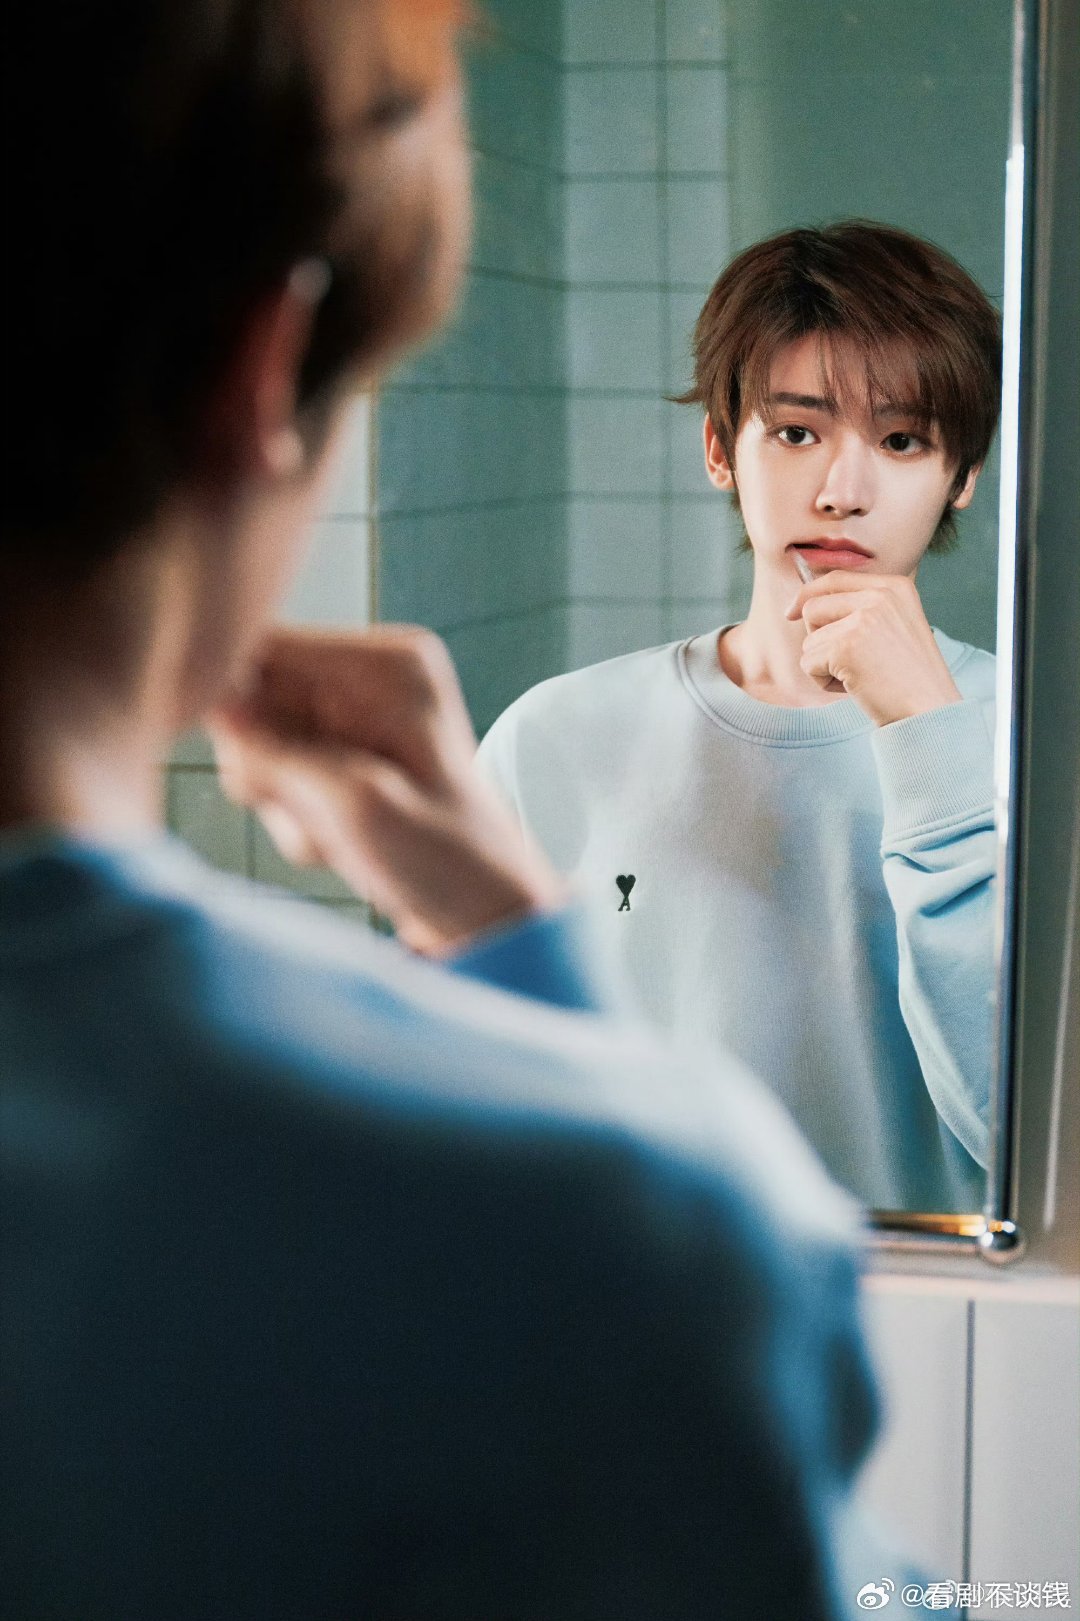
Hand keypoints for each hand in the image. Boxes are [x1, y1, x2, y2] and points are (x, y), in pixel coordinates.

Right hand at [206, 625, 566, 955]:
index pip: (263, 644)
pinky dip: (294, 818)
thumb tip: (210, 702)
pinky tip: (341, 840)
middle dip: (266, 768)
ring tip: (339, 834)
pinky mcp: (337, 757)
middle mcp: (365, 679)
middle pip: (249, 699)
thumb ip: (277, 753)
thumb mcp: (357, 805)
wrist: (484, 915)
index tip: (253, 766)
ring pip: (254, 747)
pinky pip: (272, 778)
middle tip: (316, 813)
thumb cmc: (448, 860)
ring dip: (283, 803)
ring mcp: (349, 719)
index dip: (234, 703)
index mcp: (387, 665)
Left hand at [784, 571, 961, 726]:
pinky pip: (808, 664)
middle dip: (817, 638)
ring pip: (809, 640)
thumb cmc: (909, 678)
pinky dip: (824, 683)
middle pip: (813, 606)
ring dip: (824, 666)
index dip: (807, 595)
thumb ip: (861, 608)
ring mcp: (863, 620)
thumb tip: (805, 603)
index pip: (834, 579)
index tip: (790, 612)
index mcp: (895, 586)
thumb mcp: (895, 626)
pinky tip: (855, 688)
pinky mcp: (846, 647)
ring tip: (860, 677)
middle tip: (847, 662)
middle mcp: (880, 596)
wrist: (930, 710)